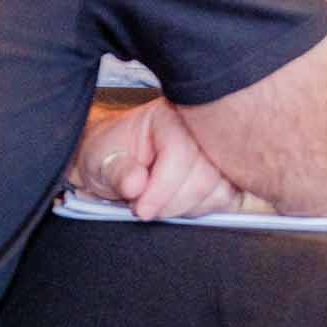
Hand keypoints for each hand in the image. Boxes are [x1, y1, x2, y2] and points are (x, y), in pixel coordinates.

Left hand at [69, 99, 240, 219]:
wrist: (116, 159)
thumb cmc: (110, 153)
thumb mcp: (98, 159)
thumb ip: (116, 171)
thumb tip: (135, 184)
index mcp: (169, 115)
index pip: (180, 152)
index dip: (160, 188)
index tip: (140, 208)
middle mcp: (199, 129)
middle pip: (204, 176)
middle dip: (171, 203)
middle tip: (145, 206)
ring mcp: (216, 151)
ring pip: (219, 191)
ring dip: (185, 208)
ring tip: (159, 202)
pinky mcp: (226, 173)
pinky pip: (228, 200)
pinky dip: (201, 210)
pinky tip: (178, 202)